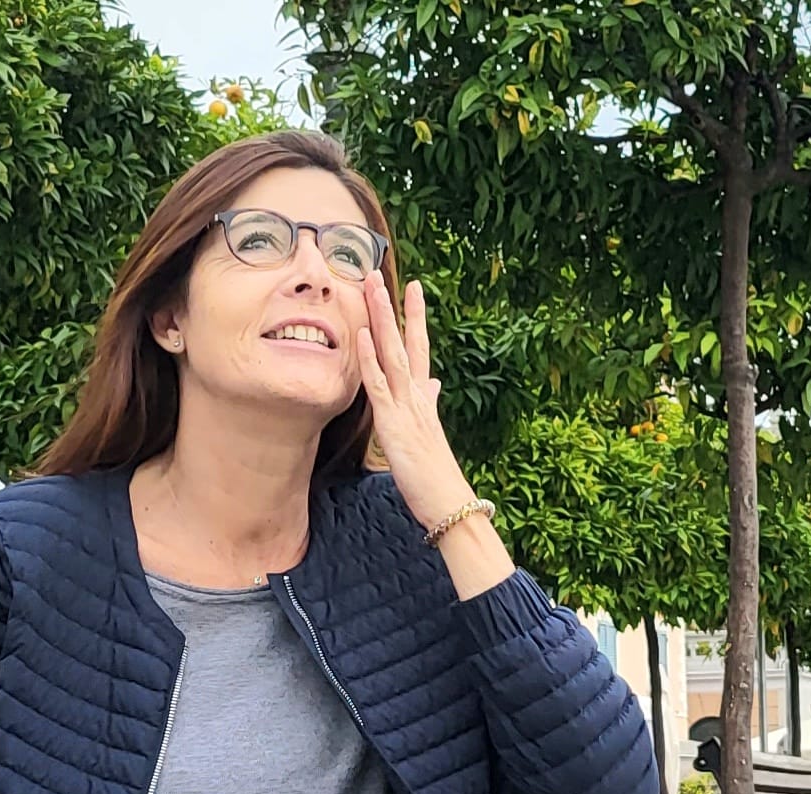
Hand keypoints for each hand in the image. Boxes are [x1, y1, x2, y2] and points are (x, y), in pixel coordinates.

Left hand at [358, 271, 474, 529]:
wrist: (449, 502)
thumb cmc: (438, 475)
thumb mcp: (431, 433)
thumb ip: (430, 405)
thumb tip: (434, 384)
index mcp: (423, 399)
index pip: (420, 349)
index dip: (415, 318)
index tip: (412, 288)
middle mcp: (417, 395)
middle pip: (406, 342)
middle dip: (394, 307)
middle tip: (382, 274)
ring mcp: (406, 406)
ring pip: (392, 353)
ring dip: (381, 319)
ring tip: (371, 287)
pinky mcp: (393, 423)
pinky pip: (379, 385)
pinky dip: (370, 359)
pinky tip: (361, 335)